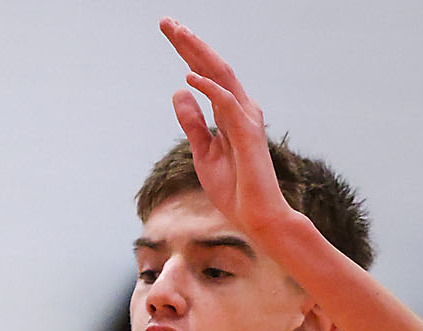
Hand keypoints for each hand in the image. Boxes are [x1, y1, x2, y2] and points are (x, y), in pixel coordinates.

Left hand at [161, 18, 291, 242]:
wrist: (256, 217)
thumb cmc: (233, 189)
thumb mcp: (202, 153)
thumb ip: (192, 123)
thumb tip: (179, 90)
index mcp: (229, 111)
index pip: (207, 73)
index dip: (188, 51)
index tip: (169, 31)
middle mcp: (241, 107)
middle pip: (213, 66)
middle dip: (190, 42)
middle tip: (166, 21)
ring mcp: (246, 118)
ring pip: (221, 75)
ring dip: (198, 53)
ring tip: (177, 34)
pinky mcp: (248, 133)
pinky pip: (226, 103)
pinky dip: (209, 88)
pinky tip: (189, 75)